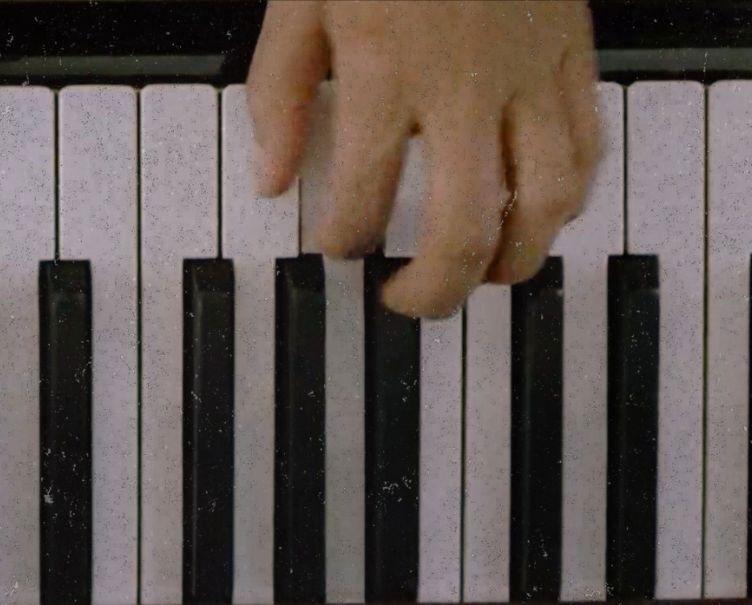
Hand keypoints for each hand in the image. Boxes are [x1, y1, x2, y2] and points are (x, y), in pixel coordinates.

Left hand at [248, 0, 601, 317]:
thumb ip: (279, 92)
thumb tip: (271, 180)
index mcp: (386, 70)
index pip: (361, 202)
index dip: (342, 243)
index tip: (337, 246)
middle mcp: (462, 84)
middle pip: (460, 230)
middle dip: (430, 291)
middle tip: (404, 300)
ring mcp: (527, 70)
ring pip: (543, 202)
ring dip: (512, 258)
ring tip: (482, 275)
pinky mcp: (572, 49)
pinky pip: (586, 145)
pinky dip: (566, 197)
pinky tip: (537, 213)